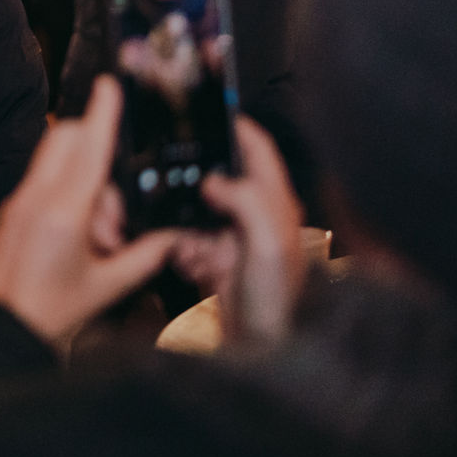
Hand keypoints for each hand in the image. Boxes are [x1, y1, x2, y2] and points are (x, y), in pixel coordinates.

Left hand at [0, 77, 179, 343]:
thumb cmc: (47, 314)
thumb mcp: (106, 288)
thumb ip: (144, 257)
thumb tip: (173, 236)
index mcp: (63, 212)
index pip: (88, 148)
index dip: (102, 113)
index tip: (109, 84)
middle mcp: (36, 197)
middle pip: (66, 139)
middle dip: (96, 145)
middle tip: (117, 200)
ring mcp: (18, 202)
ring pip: (55, 161)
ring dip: (85, 178)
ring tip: (101, 236)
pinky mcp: (10, 212)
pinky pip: (42, 182)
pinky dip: (67, 193)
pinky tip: (81, 239)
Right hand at [171, 116, 305, 345]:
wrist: (260, 351)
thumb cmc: (278, 301)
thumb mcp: (269, 242)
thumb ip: (245, 200)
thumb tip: (215, 179)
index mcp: (275, 203)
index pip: (258, 149)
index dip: (237, 123)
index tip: (210, 105)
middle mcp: (254, 216)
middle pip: (218, 175)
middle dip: (194, 181)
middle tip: (178, 179)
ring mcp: (231, 238)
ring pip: (194, 208)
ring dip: (184, 222)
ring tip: (193, 243)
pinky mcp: (211, 260)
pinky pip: (183, 238)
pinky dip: (179, 247)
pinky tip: (188, 261)